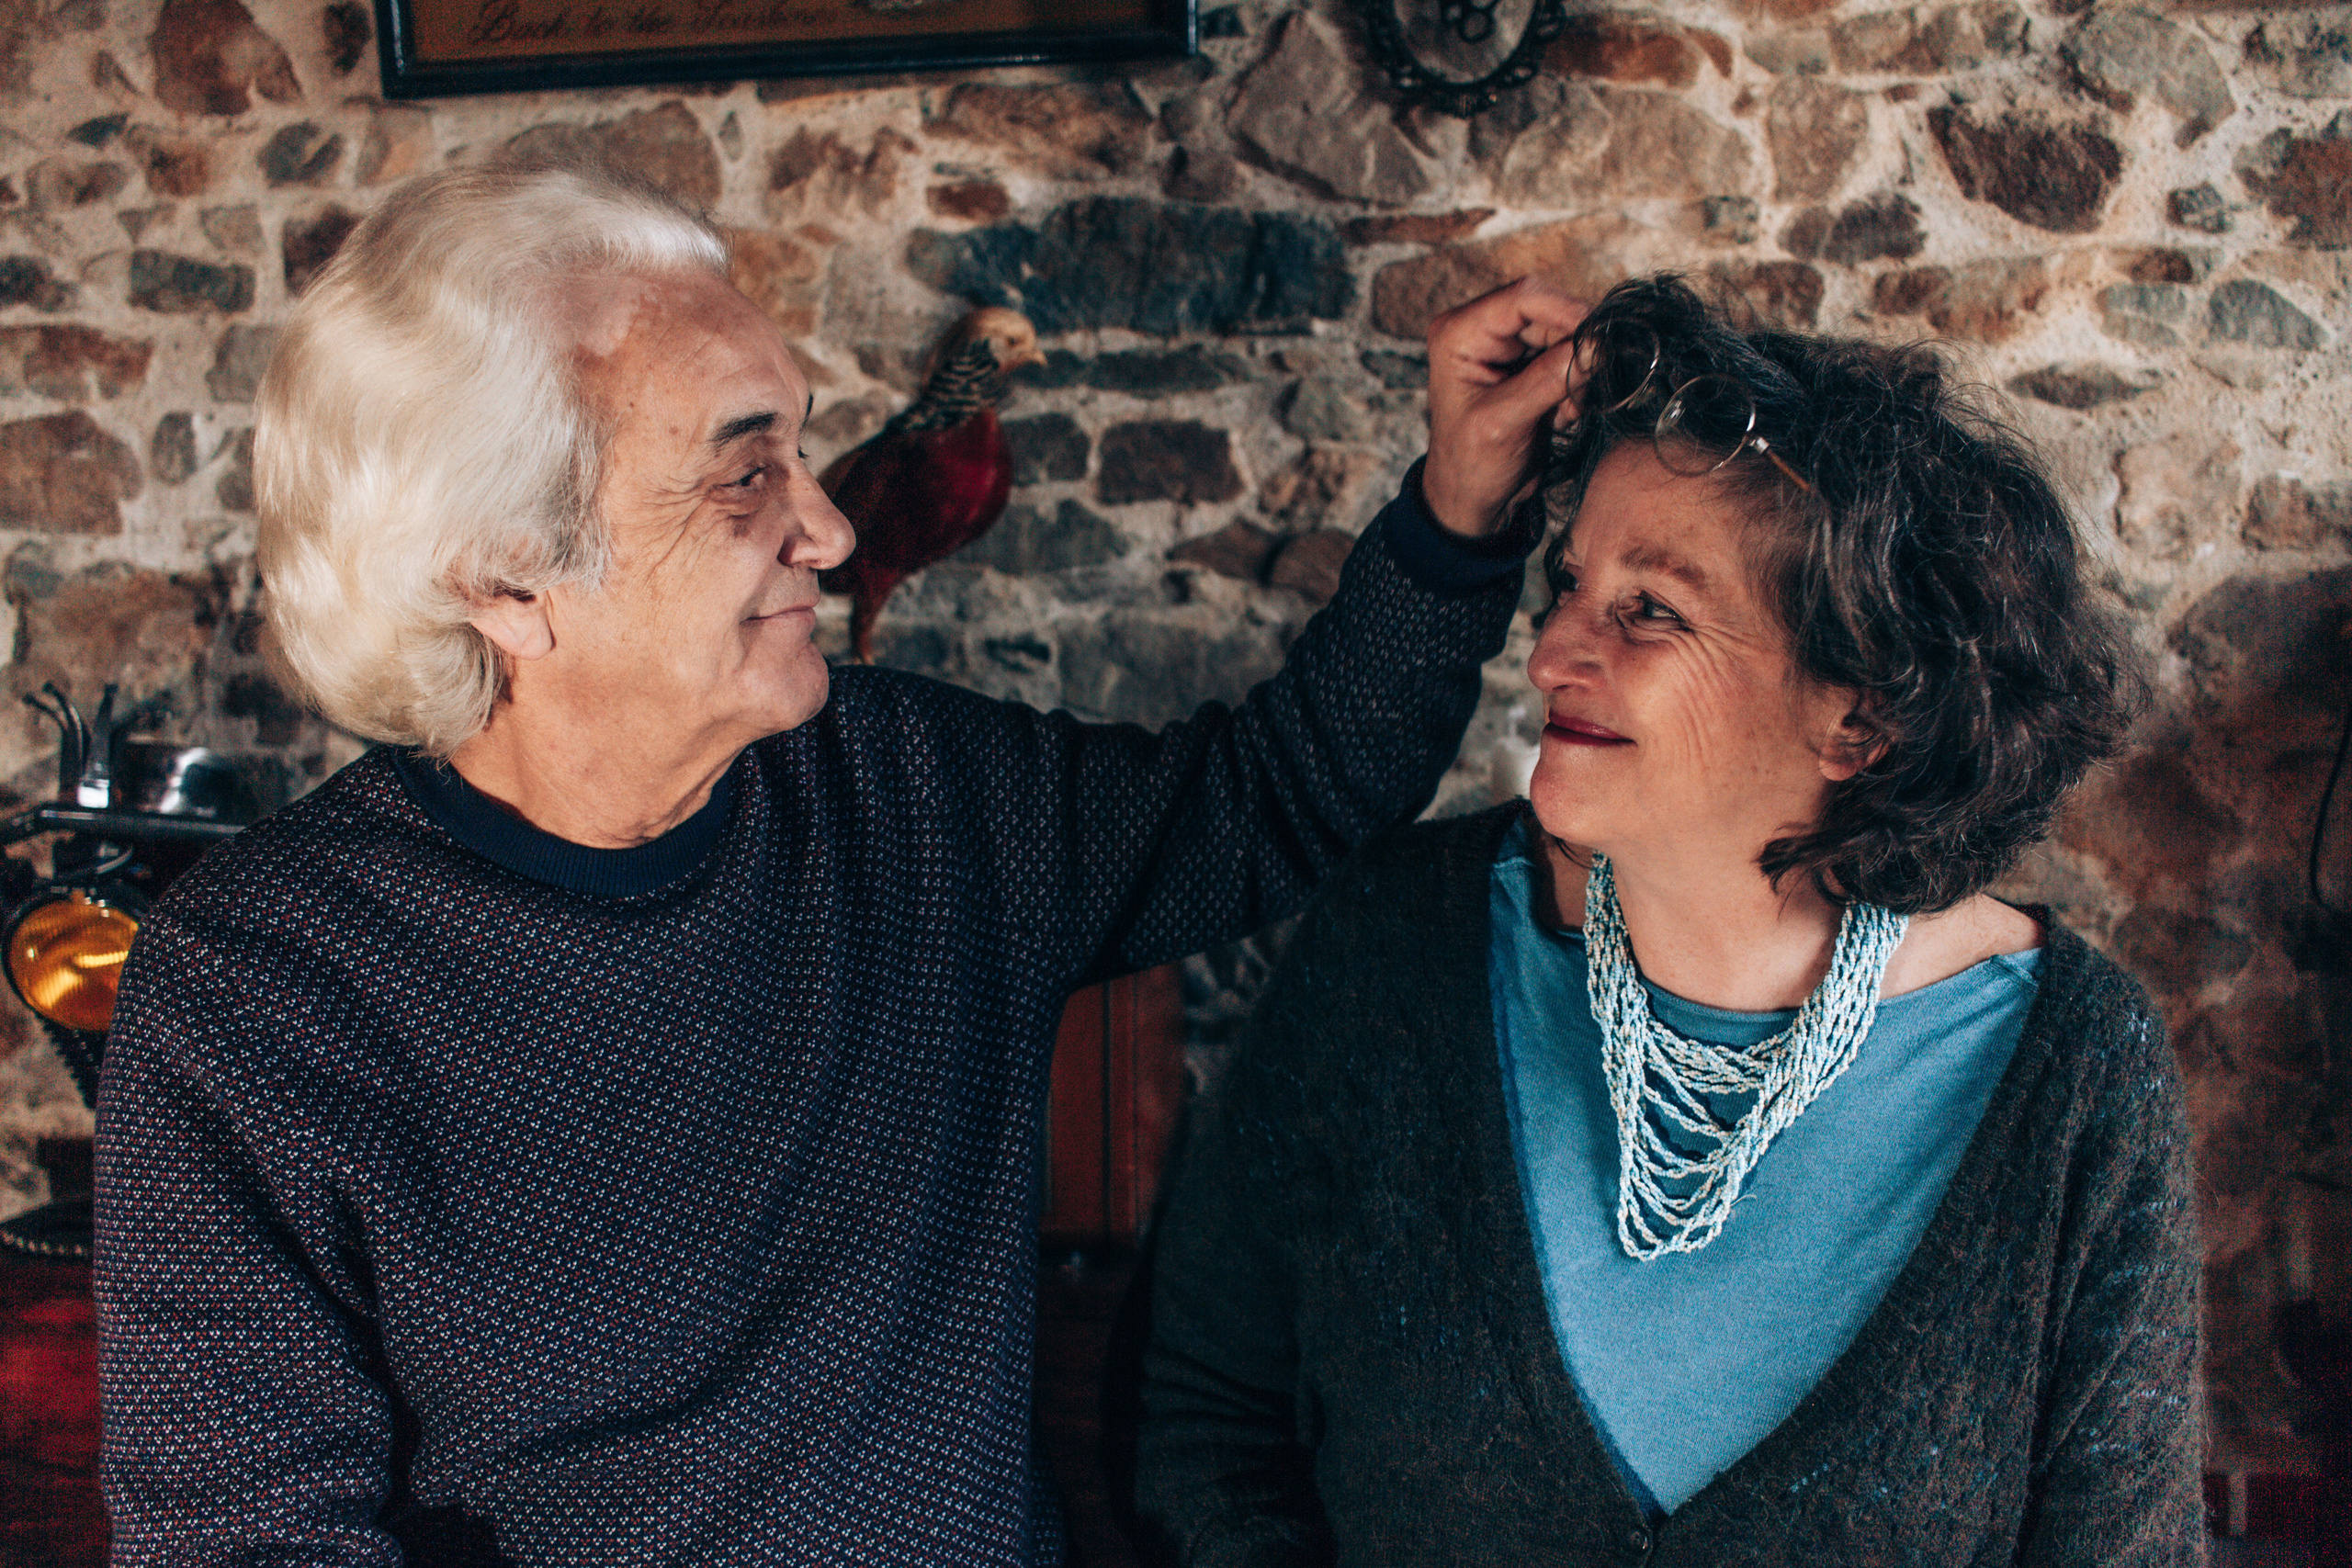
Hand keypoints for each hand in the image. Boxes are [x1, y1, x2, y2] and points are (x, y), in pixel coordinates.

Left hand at [1421, 277, 1589, 537]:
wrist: (1473, 498)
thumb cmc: (1470, 465)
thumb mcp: (1505, 422)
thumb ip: (1549, 380)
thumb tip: (1597, 345)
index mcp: (1460, 333)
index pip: (1524, 297)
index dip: (1567, 311)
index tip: (1600, 340)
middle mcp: (1482, 330)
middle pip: (1551, 313)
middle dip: (1573, 351)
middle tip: (1577, 394)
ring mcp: (1508, 346)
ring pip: (1566, 336)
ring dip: (1576, 374)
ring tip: (1561, 413)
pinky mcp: (1529, 365)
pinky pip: (1570, 358)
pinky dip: (1574, 386)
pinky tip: (1558, 416)